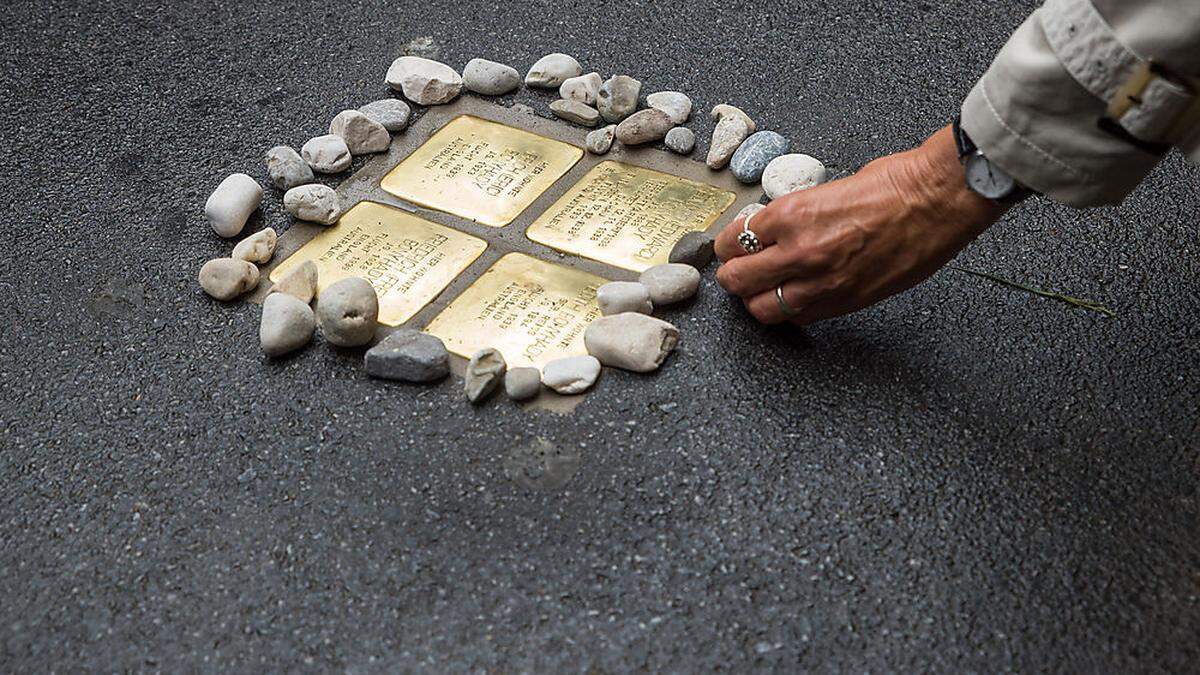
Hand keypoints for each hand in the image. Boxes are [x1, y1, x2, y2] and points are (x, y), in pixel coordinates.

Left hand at [713, 125, 1008, 324]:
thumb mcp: (825, 189)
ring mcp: (820, 282)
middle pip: (736, 280)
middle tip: (739, 269)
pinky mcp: (844, 302)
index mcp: (790, 215)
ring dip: (756, 299)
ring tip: (763, 288)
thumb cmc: (892, 184)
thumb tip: (769, 231)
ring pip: (761, 309)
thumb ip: (793, 215)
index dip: (728, 245)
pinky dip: (789, 309)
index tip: (732, 245)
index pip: (733, 240)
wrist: (938, 201)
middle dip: (733, 275)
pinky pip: (797, 317)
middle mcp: (799, 252)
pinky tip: (795, 295)